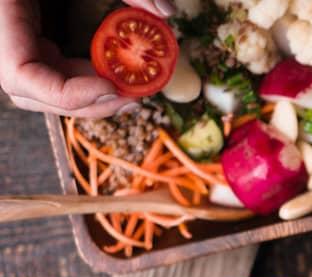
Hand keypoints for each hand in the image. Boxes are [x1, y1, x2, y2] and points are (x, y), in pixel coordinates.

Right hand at [0, 0, 171, 116]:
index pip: (18, 74)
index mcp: (1, 14)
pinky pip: (48, 69)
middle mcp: (0, 33)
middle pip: (29, 90)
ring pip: (38, 86)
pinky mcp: (24, 36)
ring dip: (85, 95)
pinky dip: (82, 78)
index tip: (110, 88)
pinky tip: (115, 75)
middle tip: (134, 98)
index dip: (64, 92)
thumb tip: (166, 12)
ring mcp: (9, 37)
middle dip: (83, 101)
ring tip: (131, 91)